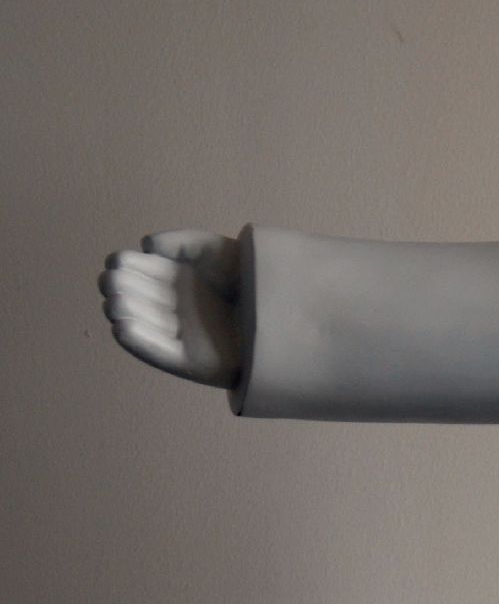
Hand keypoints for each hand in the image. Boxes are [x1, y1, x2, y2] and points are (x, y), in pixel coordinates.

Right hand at [99, 230, 241, 387]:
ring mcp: (181, 336)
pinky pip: (158, 354)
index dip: (124, 266)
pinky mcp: (189, 363)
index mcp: (176, 279)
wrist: (282, 313)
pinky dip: (139, 343)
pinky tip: (121, 327)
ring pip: (143, 324)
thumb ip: (180, 241)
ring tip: (115, 302)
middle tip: (112, 281)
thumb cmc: (250, 275)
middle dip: (120, 288)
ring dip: (124, 313)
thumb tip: (144, 244)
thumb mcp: (213, 249)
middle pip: (137, 297)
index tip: (117, 262)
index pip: (140, 272)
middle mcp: (174, 307)